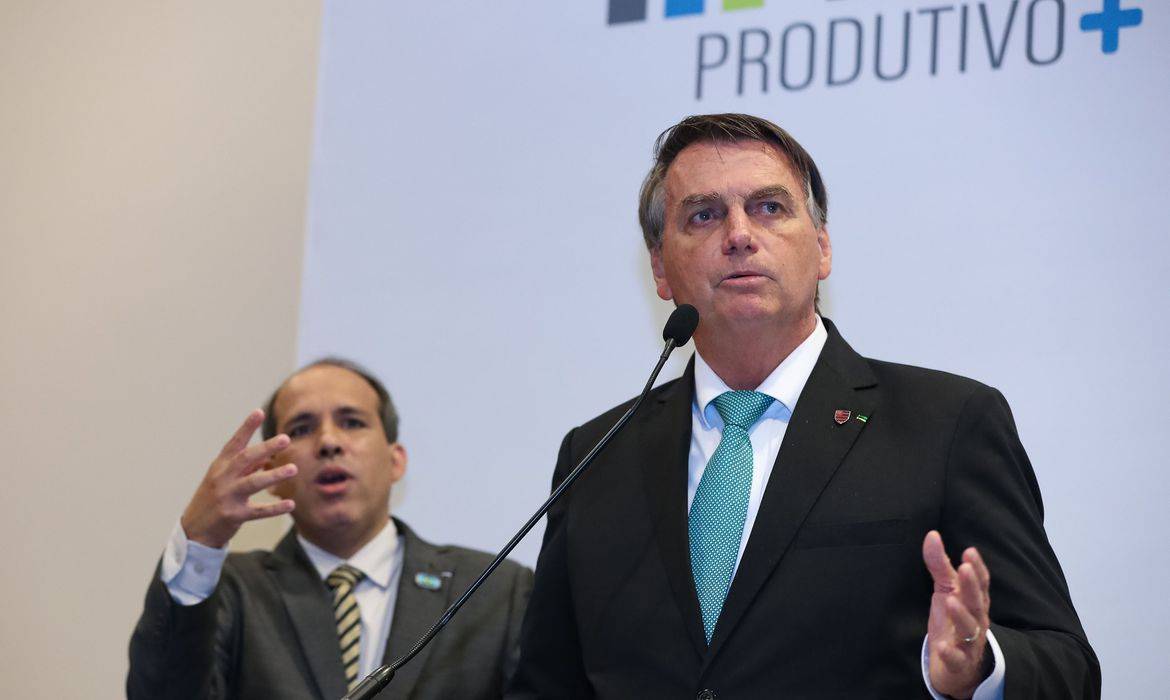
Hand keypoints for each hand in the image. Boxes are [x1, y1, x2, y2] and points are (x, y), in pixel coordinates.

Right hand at [180, 409, 297, 547]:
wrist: (194, 531)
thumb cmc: (212, 499)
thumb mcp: (223, 479)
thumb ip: (244, 467)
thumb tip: (266, 456)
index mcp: (219, 467)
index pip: (234, 443)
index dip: (246, 428)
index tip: (259, 412)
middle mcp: (222, 479)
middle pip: (245, 459)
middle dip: (265, 448)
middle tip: (285, 438)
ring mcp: (227, 497)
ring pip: (253, 483)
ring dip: (274, 475)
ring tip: (293, 469)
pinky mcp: (234, 516)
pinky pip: (258, 511)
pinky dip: (275, 508)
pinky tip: (291, 504)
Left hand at [922, 530, 992, 698]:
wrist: (957, 666)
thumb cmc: (952, 622)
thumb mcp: (945, 591)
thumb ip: (939, 564)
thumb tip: (932, 535)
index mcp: (974, 602)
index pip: (981, 583)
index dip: (978, 568)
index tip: (970, 551)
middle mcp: (976, 620)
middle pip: (977, 602)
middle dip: (972, 586)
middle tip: (964, 569)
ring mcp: (969, 642)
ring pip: (969, 629)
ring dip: (961, 615)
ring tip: (951, 601)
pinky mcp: (959, 662)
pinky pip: (957, 658)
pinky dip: (950, 653)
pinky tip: (942, 647)